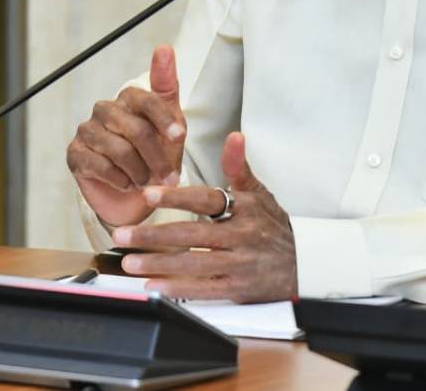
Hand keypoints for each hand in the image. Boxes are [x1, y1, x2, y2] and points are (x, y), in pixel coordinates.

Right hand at [66, 45, 185, 226]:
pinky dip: (121, 181)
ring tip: (147, 183)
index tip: (179, 137)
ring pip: (119, 150)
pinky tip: (127, 184)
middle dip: (157, 158)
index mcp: (129, 99)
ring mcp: (87, 131)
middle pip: (135, 129)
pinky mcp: (75, 154)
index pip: (146, 100)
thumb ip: (167, 87)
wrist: (133, 195)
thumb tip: (163, 47)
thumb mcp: (170, 127)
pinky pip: (101, 166)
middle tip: (170, 178)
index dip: (163, 119)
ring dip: (140, 172)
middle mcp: (105, 110)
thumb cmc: (154, 156)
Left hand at [110, 132, 297, 302]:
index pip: (206, 200)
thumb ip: (239, 167)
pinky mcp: (238, 289)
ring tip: (128, 261)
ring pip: (193, 264)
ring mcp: (239, 265)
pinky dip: (177, 289)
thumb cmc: (274, 226)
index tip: (148, 193)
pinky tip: (153, 286)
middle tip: (121, 234)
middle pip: (192, 235)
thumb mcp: (260, 193)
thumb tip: (234, 136)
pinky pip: (204, 289)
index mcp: (245, 209)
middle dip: (153, 236)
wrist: (304, 264)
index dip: (177, 197)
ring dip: (158, 264)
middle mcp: (241, 237)